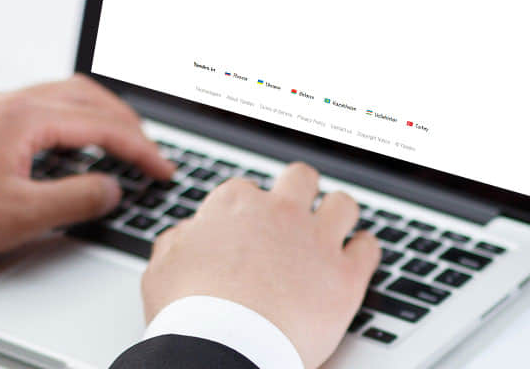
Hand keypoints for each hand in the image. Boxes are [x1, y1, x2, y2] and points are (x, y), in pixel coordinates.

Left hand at [0, 75, 174, 274]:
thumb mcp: (22, 216)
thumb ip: (77, 199)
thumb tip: (111, 188)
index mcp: (25, 117)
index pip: (101, 125)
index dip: (140, 150)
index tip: (161, 170)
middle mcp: (6, 101)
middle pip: (85, 96)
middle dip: (124, 122)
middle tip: (148, 150)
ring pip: (57, 95)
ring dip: (94, 115)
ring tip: (115, 141)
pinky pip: (32, 105)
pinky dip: (63, 118)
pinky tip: (60, 144)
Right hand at [142, 163, 380, 367]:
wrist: (225, 350)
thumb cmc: (188, 315)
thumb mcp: (160, 271)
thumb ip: (177, 242)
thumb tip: (189, 232)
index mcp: (234, 205)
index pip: (246, 190)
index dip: (246, 212)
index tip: (247, 231)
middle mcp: (280, 212)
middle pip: (300, 179)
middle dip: (298, 194)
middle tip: (293, 217)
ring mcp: (317, 241)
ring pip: (342, 204)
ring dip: (338, 216)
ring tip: (332, 234)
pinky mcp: (346, 275)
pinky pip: (369, 248)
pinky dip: (364, 252)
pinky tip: (356, 259)